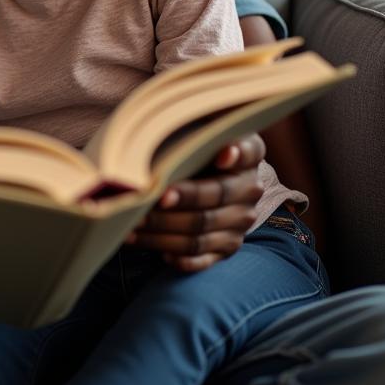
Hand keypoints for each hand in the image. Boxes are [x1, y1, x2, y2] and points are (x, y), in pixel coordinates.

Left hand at [125, 133, 264, 272]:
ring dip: (165, 231)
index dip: (235, 153)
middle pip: (216, 196)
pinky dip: (179, 257)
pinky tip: (156, 250)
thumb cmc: (189, 143)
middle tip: (149, 198)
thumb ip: (194, 127)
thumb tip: (189, 136)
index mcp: (248, 152)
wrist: (201, 173)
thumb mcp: (196, 128)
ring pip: (203, 230)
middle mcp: (251, 188)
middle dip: (181, 198)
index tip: (220, 155)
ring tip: (134, 225)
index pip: (247, 151)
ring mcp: (241, 220)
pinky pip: (204, 257)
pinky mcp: (228, 246)